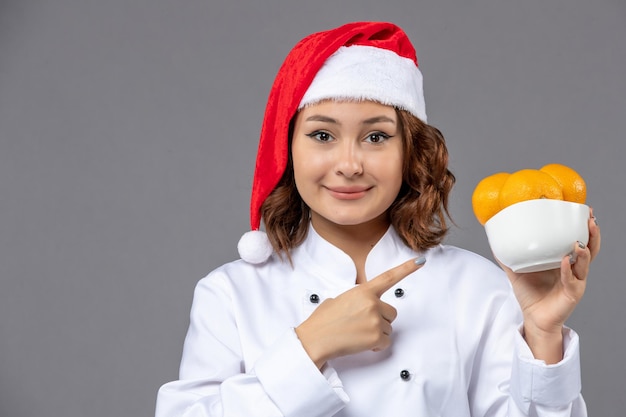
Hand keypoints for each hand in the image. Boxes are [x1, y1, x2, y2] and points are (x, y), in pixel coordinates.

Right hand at [295, 257, 425, 368]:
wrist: (315, 339)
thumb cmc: (323, 321)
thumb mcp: (339, 300)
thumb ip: (357, 299)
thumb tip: (362, 306)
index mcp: (363, 291)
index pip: (389, 277)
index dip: (406, 269)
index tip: (420, 261)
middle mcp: (372, 303)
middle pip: (391, 312)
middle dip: (381, 319)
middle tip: (362, 324)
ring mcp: (375, 320)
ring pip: (388, 328)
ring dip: (377, 332)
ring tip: (357, 333)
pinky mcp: (376, 337)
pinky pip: (385, 342)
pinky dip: (376, 345)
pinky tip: (360, 343)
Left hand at [498, 208, 600, 362]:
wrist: (534, 318)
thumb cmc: (530, 294)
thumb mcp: (516, 271)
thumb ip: (507, 257)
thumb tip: (494, 241)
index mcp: (564, 260)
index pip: (580, 239)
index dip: (584, 226)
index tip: (585, 211)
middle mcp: (574, 269)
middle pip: (590, 248)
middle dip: (592, 234)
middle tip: (590, 220)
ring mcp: (575, 281)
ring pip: (585, 264)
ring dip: (584, 251)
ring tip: (579, 242)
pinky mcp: (572, 294)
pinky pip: (572, 280)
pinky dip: (568, 271)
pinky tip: (564, 261)